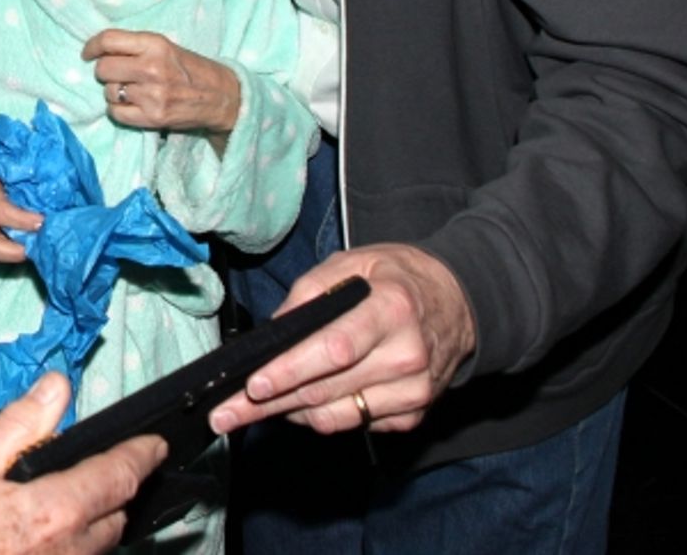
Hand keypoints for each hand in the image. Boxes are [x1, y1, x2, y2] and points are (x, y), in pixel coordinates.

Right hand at [0, 135, 42, 262]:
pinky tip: (29, 244)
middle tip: (41, 246)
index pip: (0, 211)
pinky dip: (10, 250)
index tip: (44, 221)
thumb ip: (22, 166)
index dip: (23, 220)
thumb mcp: (0, 154)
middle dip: (16, 253)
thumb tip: (55, 177)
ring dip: (15, 255)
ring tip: (38, 247)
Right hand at [0, 372, 166, 554]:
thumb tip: (58, 386)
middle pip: (115, 520)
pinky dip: (76, 547)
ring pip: (98, 550)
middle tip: (111, 469)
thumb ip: (22, 422)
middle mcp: (66, 551)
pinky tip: (52, 535)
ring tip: (81, 502)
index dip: (141, 457)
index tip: (156, 446)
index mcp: (55, 511)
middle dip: (119, 492)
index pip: (117, 478)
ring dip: (98, 525)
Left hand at [82, 29, 240, 141]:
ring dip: (113, 92)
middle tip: (116, 74)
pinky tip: (131, 105)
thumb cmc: (189, 68)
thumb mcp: (166, 47)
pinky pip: (115, 113)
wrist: (219, 96)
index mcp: (155, 44)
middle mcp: (151, 68)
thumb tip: (98, 50)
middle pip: (103, 69)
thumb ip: (135, 47)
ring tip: (131, 90)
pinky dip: (118, 110)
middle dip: (104, 72)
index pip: (109, 40)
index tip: (87, 53)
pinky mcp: (152, 118)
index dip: (92, 46)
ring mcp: (151, 95)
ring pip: (108, 92)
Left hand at [208, 244, 475, 436]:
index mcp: (391, 310)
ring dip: (290, 412)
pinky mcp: (412, 415)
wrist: (459, 303)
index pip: (334, 349)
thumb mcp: (355, 262)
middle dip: (270, 404)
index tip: (253, 385)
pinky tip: (305, 400)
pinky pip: (353, 424)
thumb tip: (275, 329)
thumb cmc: (397, 277)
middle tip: (227, 412)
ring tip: (258, 404)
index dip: (291, 370)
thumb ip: (312, 291)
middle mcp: (405, 356)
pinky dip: (322, 415)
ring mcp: (412, 392)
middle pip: (327, 390)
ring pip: (336, 416)